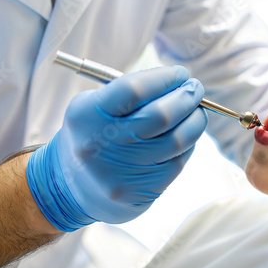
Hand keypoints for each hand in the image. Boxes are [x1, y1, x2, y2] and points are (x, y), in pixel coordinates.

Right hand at [26, 66, 207, 230]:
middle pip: (160, 116)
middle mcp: (103, 145)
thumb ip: (130, 90)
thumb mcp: (93, 105)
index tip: (180, 73)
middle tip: (195, 88)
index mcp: (87, 116)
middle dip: (186, 97)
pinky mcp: (139, 193)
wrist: (70, 187)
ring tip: (197, 110)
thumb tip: (177, 82)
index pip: (134, 89)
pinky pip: (177, 163)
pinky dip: (188, 144)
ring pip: (176, 141)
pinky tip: (187, 134)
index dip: (164, 78)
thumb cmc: (91, 134)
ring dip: (195, 120)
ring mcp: (122, 173)